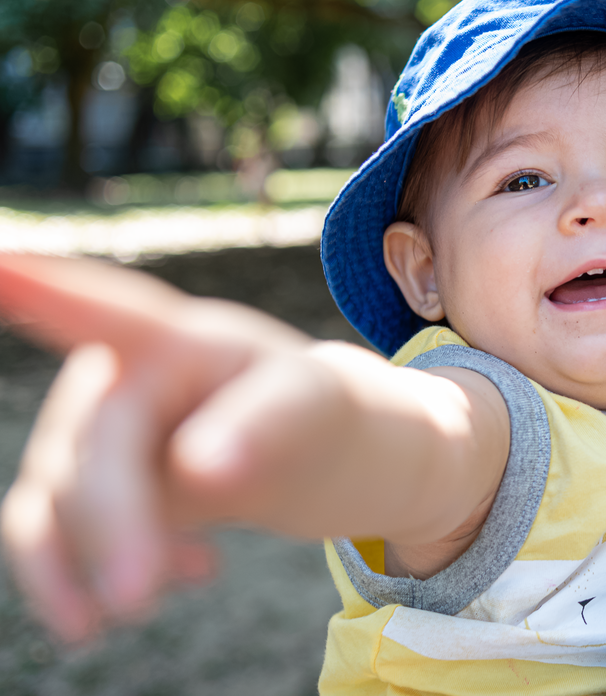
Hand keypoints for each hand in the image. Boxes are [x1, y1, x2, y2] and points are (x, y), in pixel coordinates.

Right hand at [0, 254, 315, 642]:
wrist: (303, 453)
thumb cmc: (309, 412)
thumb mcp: (314, 409)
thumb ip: (263, 427)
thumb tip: (198, 470)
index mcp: (177, 337)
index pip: (103, 309)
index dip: (44, 287)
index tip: (1, 264)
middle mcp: (116, 374)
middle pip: (88, 450)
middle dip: (110, 526)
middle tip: (137, 601)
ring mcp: (89, 430)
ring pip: (53, 504)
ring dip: (94, 563)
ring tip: (170, 589)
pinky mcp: (79, 485)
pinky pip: (48, 538)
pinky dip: (81, 578)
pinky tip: (177, 576)